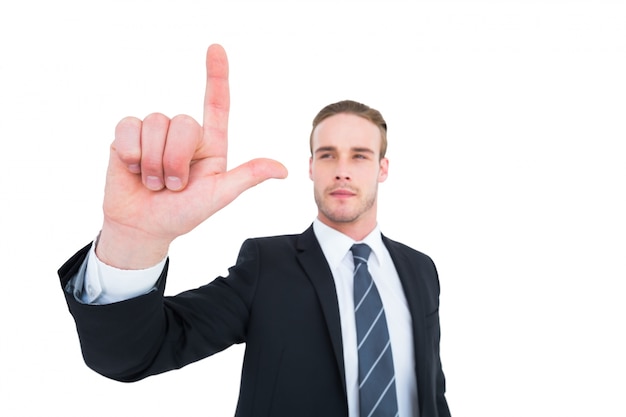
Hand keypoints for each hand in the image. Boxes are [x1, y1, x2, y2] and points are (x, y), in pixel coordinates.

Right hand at [96, 44, 287, 268]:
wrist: (141, 227)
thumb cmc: (183, 214)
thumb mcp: (219, 196)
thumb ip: (247, 177)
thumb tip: (284, 170)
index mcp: (210, 144)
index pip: (216, 103)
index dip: (216, 75)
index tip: (216, 48)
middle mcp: (184, 135)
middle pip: (183, 122)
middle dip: (175, 161)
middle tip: (172, 185)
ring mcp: (155, 133)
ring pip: (155, 123)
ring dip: (153, 162)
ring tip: (153, 182)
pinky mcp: (127, 136)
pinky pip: (129, 126)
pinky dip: (131, 152)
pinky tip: (132, 169)